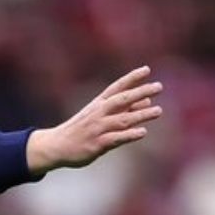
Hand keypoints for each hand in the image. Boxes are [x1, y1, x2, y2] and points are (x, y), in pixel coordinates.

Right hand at [26, 66, 162, 174]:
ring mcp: (97, 128)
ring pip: (122, 119)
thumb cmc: (80, 130)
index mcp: (98, 104)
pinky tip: (143, 132)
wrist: (56, 146)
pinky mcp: (97, 144)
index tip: (147, 69)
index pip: (117, 87)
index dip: (131, 78)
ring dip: (141, 114)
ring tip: (158, 111)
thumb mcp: (98, 115)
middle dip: (140, 92)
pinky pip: (116, 138)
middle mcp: (98, 113)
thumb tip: (147, 100)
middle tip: (158, 86)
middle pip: (121, 100)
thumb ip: (123, 109)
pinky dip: (129, 135)